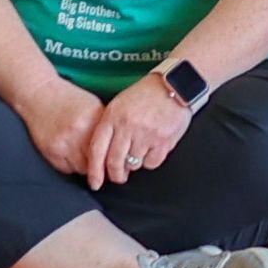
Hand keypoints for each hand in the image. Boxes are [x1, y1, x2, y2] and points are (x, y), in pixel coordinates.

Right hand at [9, 73, 105, 176]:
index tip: (115, 160)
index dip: (112, 156)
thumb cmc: (67, 98)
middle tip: (101, 162)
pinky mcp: (51, 151)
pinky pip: (67, 170)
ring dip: (85, 165)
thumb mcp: (92, 106)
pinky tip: (70, 154)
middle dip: (100, 163)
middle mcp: (79, 132)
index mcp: (93, 119)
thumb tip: (116, 146)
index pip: (110, 148)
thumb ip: (104, 125)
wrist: (39, 94)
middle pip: (98, 161)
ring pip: (83, 168)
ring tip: (84, 156)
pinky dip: (71, 165)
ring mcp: (64, 143)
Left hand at [81, 69, 193, 187]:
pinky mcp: (163, 141)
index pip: (97, 149)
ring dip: (133, 164)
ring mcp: (146, 134)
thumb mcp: (119, 104)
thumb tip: (103, 156)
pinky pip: (151, 163)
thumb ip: (110, 127)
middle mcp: (127, 126)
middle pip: (114, 162)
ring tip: (138, 152)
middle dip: (115, 175)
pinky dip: (150, 160)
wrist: (174, 85)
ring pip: (133, 164)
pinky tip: (152, 148)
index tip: (95, 182)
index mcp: (113, 116)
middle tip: (118, 176)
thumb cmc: (145, 94)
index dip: (94, 170)